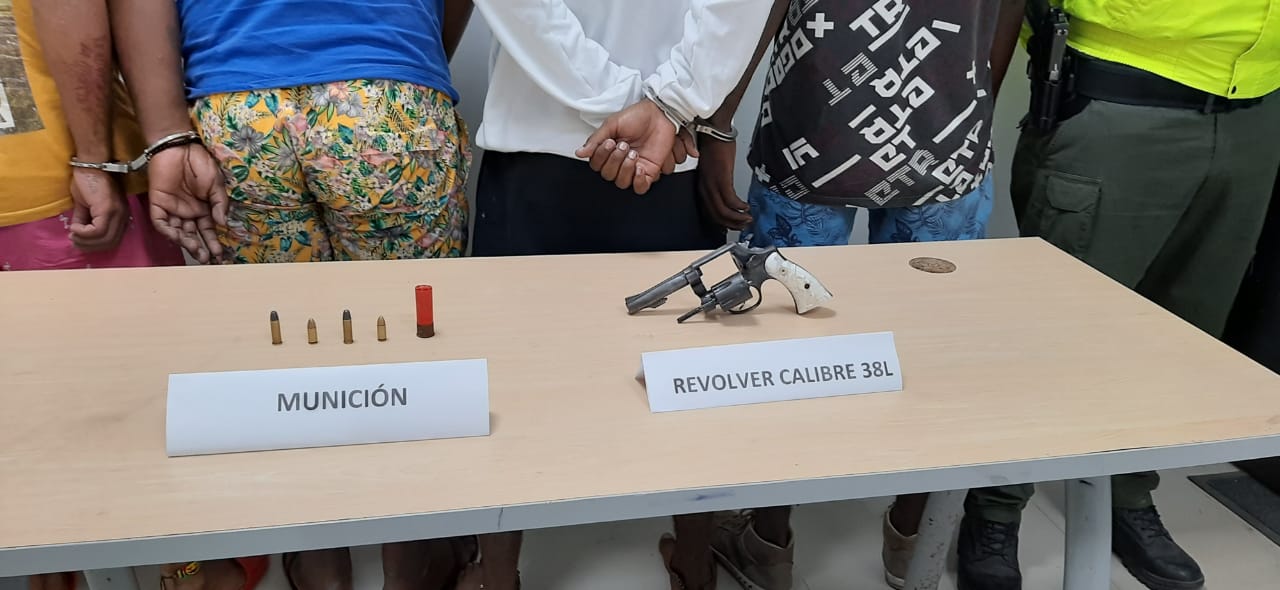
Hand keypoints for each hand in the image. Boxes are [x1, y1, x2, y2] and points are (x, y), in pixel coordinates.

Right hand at [68, 167, 128, 251]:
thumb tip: (77, 233)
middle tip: (74, 241)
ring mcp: (117, 213)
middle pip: (110, 243)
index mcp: (120, 216)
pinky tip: (74, 227)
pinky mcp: (108, 209)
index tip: (79, 242)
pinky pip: (97, 231)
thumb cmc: (88, 182)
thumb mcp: (85, 206)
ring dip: (85, 241)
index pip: (113, 240)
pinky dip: (84, 233)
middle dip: (90, 246)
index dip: (96, 245)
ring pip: (104, 239)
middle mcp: (122, 217)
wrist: (89, 165)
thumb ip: (84, 219)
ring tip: (73, 234)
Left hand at [146, 144, 227, 262]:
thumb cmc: (200, 163)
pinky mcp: (158, 203)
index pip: (207, 230)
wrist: (180, 147)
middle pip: (192, 234)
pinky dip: (168, 231)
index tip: (220, 254)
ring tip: (196, 250)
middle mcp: (187, 212)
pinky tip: (178, 238)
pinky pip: (160, 222)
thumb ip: (219, 204)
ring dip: (186, 242)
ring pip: (177, 231)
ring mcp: (172, 208)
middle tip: (207, 258)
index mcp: (202, 208)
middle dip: (199, 247)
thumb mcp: (216, 185)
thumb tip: (222, 223)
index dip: (213, 242)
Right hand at [576, 100, 698, 194]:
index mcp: (608, 151)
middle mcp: (619, 162)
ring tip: (633, 153)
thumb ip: (595, 140)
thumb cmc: (637, 117)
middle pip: (608, 175)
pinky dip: (638, 181)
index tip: (609, 142)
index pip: (596, 165)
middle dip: (614, 160)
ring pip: (622, 183)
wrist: (659, 115)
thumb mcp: (612, 124)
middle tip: (623, 145)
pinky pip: (640, 188)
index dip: (601, 157)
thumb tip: (580, 152)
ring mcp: (634, 168)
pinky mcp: (649, 172)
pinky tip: (639, 168)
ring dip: (625, 169)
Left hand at [696, 138, 751, 229]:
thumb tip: (726, 194)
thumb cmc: (714, 147)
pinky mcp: (722, 179)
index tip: (731, 226)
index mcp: (702, 186)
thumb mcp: (712, 169)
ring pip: (722, 211)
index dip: (721, 222)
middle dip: (731, 224)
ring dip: (737, 218)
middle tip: (743, 225)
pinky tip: (746, 206)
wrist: (714, 132)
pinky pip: (730, 200)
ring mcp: (712, 184)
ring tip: (747, 218)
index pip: (708, 212)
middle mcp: (705, 188)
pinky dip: (739, 207)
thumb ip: (717, 182)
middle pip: (715, 215)